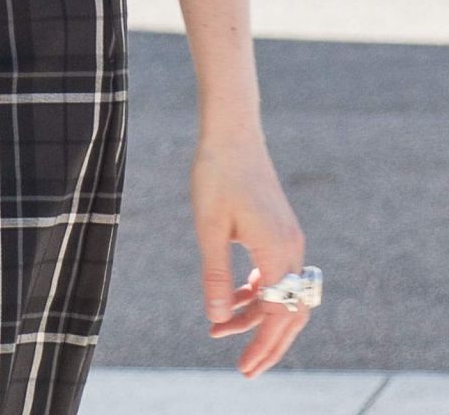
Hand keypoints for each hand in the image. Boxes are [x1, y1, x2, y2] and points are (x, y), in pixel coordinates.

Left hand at [192, 129, 313, 378]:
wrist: (233, 132)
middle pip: (291, 312)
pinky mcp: (281, 232)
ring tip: (224, 328)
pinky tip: (235, 298)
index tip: (243, 368)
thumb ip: (216, 274)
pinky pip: (278, 275)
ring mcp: (290, 240)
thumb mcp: (209, 227)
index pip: (277, 314)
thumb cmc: (216, 173)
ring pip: (285, 295)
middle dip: (269, 344)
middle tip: (246, 369)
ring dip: (260, 317)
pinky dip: (260, 292)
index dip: (260, 344)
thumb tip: (218, 318)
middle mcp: (292, 248)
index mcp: (278, 250)